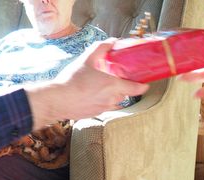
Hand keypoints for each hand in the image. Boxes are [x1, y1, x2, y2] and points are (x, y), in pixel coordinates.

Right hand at [25, 39, 147, 128]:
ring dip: (114, 95)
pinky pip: (106, 107)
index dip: (142, 86)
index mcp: (113, 85)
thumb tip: (112, 41)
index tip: (145, 83)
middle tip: (118, 79)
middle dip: (124, 87)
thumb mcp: (87, 59)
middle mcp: (112, 99)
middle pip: (125, 94)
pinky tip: (94, 95)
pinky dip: (104, 101)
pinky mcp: (97, 114)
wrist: (59, 100)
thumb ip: (101, 48)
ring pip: (116, 101)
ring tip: (103, 87)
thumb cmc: (72, 80)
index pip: (136, 88)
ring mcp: (105, 108)